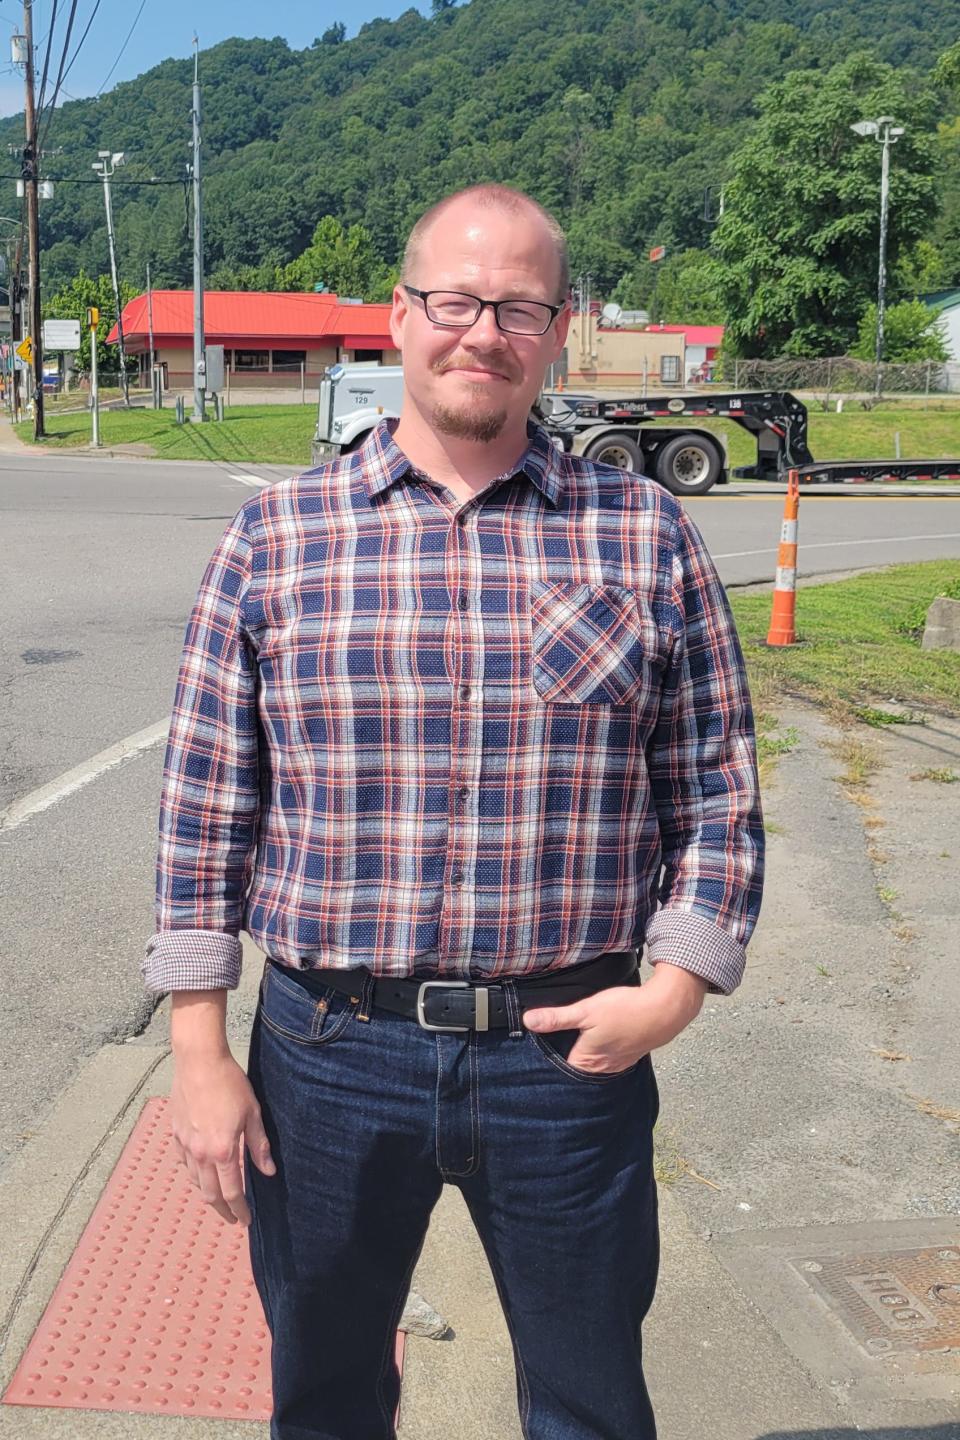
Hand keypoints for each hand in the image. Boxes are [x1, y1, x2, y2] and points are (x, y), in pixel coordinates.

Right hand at [170, 1052, 275, 1225]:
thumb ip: (259, 1145)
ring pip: (195, 1181)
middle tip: (233, 1218)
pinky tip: (199, 1173)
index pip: (232, 1192)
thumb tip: (268, 1171)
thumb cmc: (230, 1083)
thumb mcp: (253, 1113)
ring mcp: (185, 1144)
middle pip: (210, 1194)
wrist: (199, 1061)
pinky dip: (193, 1173)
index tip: (246, 1220)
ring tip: (219, 1199)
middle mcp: (201, 1153)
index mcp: (223, 1151)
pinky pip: (183, 1163)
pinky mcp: (175, 1133)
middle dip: (223, 1210)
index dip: (240, 1210)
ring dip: (207, 1194)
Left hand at [522, 963, 708, 1074]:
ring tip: (575, 1043)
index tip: (534, 1054)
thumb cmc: (624, 1010)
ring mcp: (617, 1064)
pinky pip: (608, 1059)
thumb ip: (557, 1018)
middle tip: (552, 1047)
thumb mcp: (586, 1010)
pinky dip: (602, 1052)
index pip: (558, 1069)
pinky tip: (600, 1040)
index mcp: (586, 1062)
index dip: (546, 1060)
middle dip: (564, 1060)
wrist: (663, 1010)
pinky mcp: (628, 1056)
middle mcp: (601, 1069)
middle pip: (576, 1069)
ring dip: (585, 1056)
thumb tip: (528, 1021)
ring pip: (593, 1065)